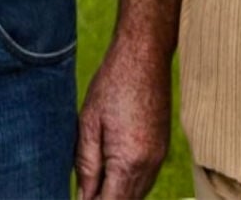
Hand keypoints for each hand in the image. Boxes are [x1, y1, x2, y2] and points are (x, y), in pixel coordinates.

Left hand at [76, 46, 169, 199]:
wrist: (144, 56)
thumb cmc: (113, 84)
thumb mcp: (88, 125)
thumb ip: (86, 166)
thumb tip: (83, 197)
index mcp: (129, 161)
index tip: (79, 199)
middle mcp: (149, 165)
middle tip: (83, 191)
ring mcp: (159, 158)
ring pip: (137, 194)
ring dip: (116, 194)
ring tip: (93, 182)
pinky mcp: (162, 149)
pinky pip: (145, 180)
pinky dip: (128, 183)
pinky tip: (110, 172)